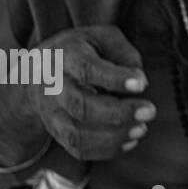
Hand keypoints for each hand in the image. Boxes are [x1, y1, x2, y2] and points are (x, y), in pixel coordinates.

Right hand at [23, 26, 154, 161]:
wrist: (38, 70)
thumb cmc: (82, 50)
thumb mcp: (103, 38)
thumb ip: (124, 54)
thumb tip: (140, 82)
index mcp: (66, 56)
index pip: (87, 69)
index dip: (115, 78)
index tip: (141, 84)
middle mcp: (54, 87)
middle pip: (80, 106)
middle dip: (119, 113)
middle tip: (149, 111)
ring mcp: (52, 113)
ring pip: (76, 134)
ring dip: (113, 137)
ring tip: (141, 129)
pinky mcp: (56, 131)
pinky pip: (76, 148)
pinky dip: (105, 150)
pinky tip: (129, 141)